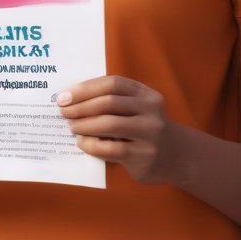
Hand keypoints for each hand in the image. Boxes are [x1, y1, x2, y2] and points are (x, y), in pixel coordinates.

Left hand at [59, 76, 179, 183]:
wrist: (177, 156)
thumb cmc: (143, 127)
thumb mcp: (135, 108)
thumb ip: (111, 100)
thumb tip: (69, 99)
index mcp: (146, 94)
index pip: (112, 83)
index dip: (85, 88)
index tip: (64, 96)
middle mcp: (152, 111)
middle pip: (108, 102)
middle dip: (80, 107)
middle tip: (63, 112)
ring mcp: (151, 134)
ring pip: (109, 124)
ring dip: (84, 125)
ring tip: (72, 127)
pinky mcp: (145, 156)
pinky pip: (111, 149)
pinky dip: (91, 145)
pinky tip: (82, 143)